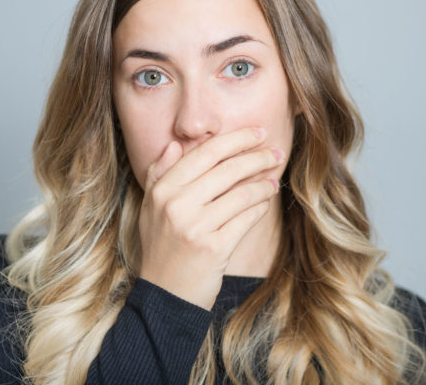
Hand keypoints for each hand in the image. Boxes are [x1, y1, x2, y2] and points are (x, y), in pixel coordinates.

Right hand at [136, 126, 284, 310]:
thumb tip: (175, 145)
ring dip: (263, 184)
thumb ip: (159, 174)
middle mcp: (176, 205)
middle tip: (275, 152)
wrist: (165, 292)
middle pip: (226, 170)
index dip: (234, 140)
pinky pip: (246, 218)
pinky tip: (266, 202)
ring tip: (274, 179)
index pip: (203, 154)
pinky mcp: (214, 247)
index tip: (256, 133)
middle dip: (256, 158)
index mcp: (162, 190)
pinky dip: (260, 207)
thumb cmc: (161, 246)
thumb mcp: (150, 207)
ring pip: (241, 194)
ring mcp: (195, 227)